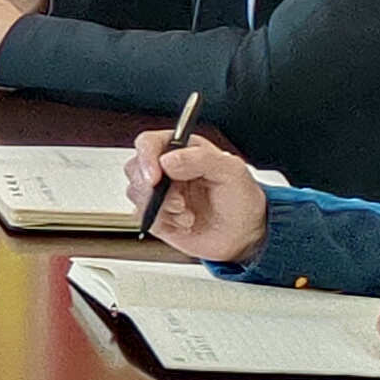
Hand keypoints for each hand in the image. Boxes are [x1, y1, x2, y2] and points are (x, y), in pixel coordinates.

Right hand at [128, 128, 268, 263]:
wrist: (245, 235)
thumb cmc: (241, 199)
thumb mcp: (231, 171)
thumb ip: (200, 159)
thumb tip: (168, 160)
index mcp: (182, 150)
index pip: (149, 144)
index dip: (146, 158)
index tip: (155, 177)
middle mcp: (166, 169)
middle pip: (135, 168)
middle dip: (152, 189)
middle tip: (178, 201)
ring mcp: (160, 193)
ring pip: (135, 193)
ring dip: (162, 207)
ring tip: (186, 212)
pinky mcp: (156, 215)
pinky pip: (142, 217)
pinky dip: (164, 222)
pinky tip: (185, 222)